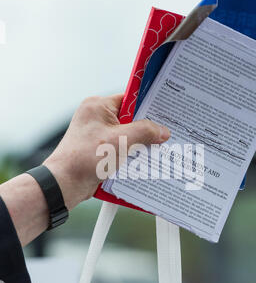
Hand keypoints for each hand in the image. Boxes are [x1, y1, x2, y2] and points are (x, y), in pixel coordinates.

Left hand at [1, 94, 169, 245]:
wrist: (65, 183)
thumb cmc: (86, 158)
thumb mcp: (121, 141)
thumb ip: (145, 132)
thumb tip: (162, 131)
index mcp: (99, 106)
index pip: (130, 99)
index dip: (148, 106)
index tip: (164, 113)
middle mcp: (97, 118)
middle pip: (131, 119)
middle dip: (146, 129)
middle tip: (163, 135)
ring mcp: (98, 135)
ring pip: (127, 135)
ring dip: (140, 144)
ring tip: (156, 149)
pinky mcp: (100, 150)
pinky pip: (121, 148)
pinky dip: (131, 154)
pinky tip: (143, 161)